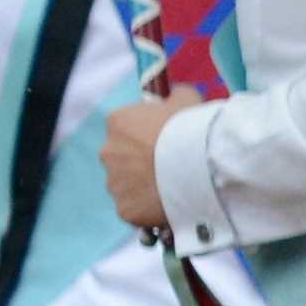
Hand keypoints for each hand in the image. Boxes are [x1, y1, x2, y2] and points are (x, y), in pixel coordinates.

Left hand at [99, 92, 178, 233]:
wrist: (198, 165)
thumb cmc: (189, 128)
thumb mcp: (188, 99)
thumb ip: (178, 95)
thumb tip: (177, 95)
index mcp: (118, 122)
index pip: (126, 126)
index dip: (147, 134)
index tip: (167, 140)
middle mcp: (108, 152)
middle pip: (123, 157)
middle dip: (141, 162)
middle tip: (171, 165)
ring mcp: (114, 183)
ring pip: (128, 185)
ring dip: (144, 186)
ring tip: (173, 188)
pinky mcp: (125, 210)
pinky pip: (137, 208)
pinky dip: (149, 208)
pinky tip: (170, 204)